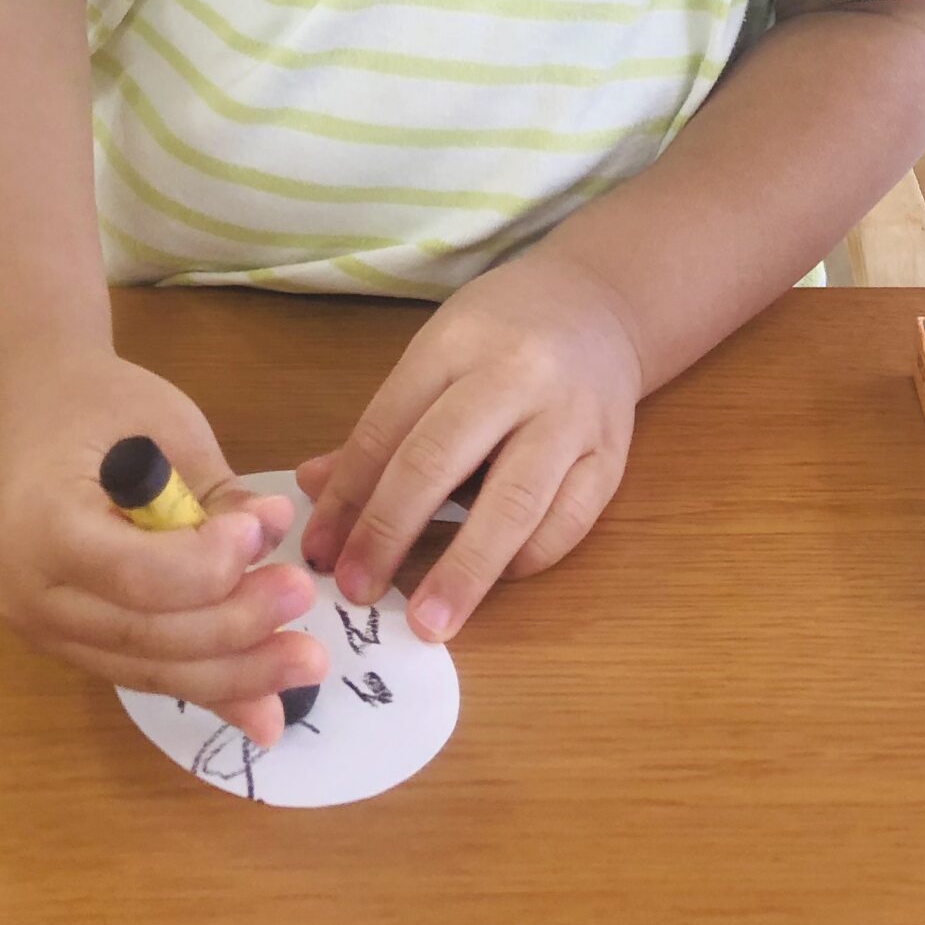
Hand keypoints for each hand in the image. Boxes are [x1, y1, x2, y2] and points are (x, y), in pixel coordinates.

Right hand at [0, 343, 328, 747]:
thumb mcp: (164, 423)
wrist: (29, 410)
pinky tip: (263, 710)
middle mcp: (25, 591)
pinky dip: (205, 685)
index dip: (208, 569)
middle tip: (303, 600)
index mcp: (39, 521)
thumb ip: (214, 492)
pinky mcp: (62, 641)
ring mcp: (37, 627)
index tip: (267, 532)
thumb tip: (274, 534)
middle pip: (142, 635)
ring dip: (233, 674)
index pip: (133, 573)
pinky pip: (138, 670)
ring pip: (145, 668)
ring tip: (304, 663)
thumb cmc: (99, 401)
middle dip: (236, 630)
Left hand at [297, 253, 641, 642]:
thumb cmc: (501, 333)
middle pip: (439, 460)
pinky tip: (491, 583)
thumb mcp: (436, 355)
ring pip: (512, 502)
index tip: (318, 552)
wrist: (598, 304)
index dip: (347, 496)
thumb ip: (382, 426)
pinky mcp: (611, 455)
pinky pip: (566, 523)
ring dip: (464, 570)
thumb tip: (313, 488)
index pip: (388, 427)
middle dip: (390, 532)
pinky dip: (524, 561)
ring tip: (428, 621)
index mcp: (455, 343)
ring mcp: (570, 416)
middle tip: (357, 590)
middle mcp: (515, 375)